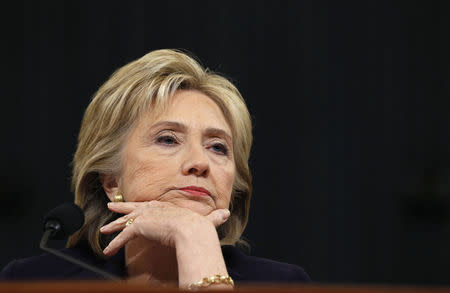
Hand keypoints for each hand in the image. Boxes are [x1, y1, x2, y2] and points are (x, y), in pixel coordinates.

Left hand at [99, 201, 229, 255]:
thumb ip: (215, 218)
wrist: (192, 230)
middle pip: (134, 208)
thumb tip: (227, 214)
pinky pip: (123, 237)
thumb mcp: (207, 221)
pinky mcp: (140, 227)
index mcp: (167, 208)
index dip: (142, 206)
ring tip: (103, 231)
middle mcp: (154, 210)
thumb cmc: (200, 227)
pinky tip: (108, 251)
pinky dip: (115, 244)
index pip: (151, 205)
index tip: (136, 205)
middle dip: (122, 208)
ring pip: (125, 221)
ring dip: (114, 227)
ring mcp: (146, 217)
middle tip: (111, 206)